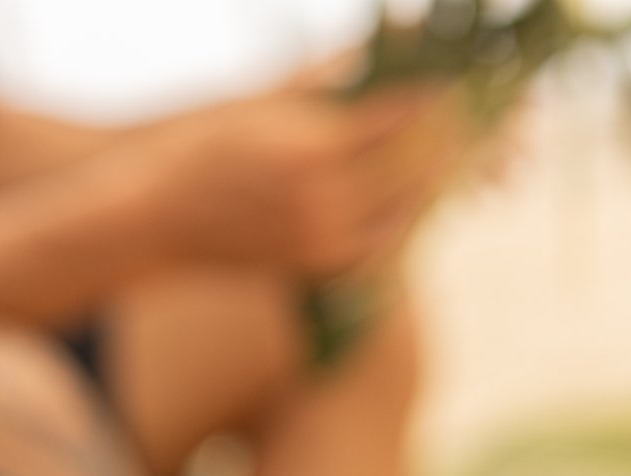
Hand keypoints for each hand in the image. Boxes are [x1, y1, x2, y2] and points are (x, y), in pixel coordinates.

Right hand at [148, 88, 458, 276]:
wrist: (161, 218)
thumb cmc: (206, 145)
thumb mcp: (267, 101)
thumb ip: (327, 82)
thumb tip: (375, 53)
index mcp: (313, 149)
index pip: (398, 121)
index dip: (431, 102)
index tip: (452, 85)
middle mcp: (325, 201)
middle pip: (413, 167)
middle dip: (446, 142)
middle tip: (468, 120)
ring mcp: (324, 240)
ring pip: (406, 210)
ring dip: (434, 183)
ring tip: (452, 158)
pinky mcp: (320, 267)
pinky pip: (383, 245)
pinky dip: (406, 220)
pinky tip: (416, 200)